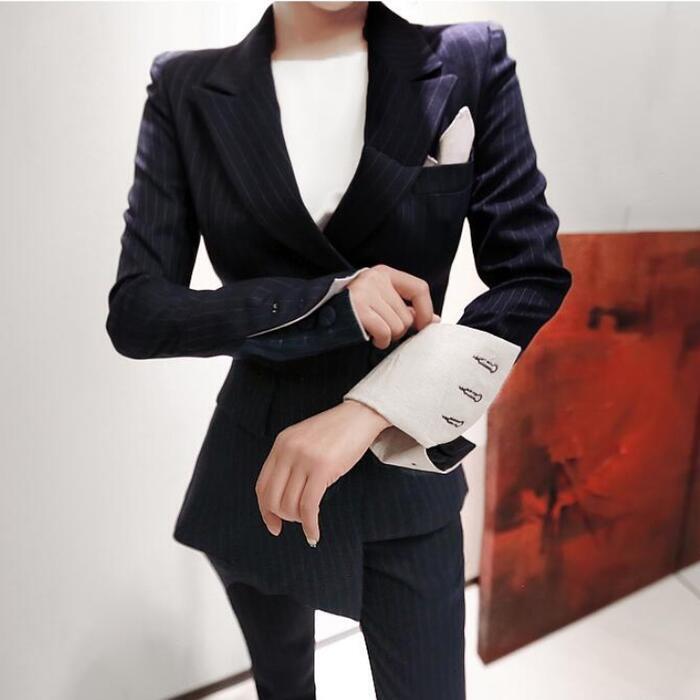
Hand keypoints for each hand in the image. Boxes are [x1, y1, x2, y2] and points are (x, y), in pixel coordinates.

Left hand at [255, 400, 391, 545]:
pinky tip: (314, 534)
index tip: (274, 525)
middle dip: (282, 517)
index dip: (265, 510)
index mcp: (281, 444)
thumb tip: (283, 497)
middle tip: (296, 523)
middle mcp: (288, 451)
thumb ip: (291, 461)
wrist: (360, 415)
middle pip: (272, 499)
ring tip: (310, 520)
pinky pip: (308, 506)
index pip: (262, 486)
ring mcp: (304, 459)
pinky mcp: (322, 468)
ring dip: (298, 520)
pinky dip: (309, 525)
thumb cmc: (337, 432)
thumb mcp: (305, 441)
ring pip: (289, 505)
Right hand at [347, 265, 439, 349]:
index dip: (426, 310)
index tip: (424, 326)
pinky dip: (381, 341)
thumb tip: (435, 320)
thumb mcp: (380, 300)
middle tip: (382, 330)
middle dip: (399, 330)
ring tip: (374, 332)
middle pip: (407, 315)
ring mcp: (365, 293)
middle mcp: (375, 279)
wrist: (316, 311)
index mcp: (384, 273)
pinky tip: (371, 338)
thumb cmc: (352, 309)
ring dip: (388, 337)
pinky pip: (384, 332)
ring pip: (398, 326)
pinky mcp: (357, 309)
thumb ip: (406, 307)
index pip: (418, 288)